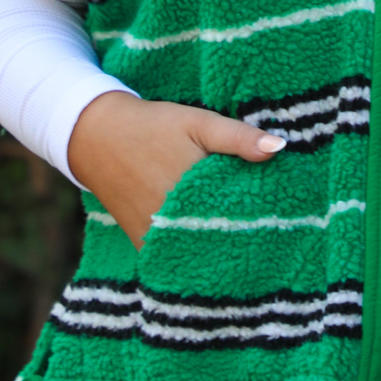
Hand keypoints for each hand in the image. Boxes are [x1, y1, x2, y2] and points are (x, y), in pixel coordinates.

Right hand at [67, 91, 284, 250]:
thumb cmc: (154, 126)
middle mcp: (171, 223)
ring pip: (199, 253)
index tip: (284, 220)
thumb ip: (238, 138)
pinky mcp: (142, 244)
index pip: (240, 217)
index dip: (264, 219)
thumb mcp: (198, 122)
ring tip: (250, 245)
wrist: (97, 136)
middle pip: (221, 239)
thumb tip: (279, 149)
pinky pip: (176, 258)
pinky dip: (195, 255)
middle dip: (246, 238)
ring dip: (222, 250)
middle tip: (273, 235)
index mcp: (191, 193)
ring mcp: (154, 238)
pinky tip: (215, 248)